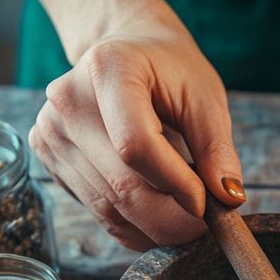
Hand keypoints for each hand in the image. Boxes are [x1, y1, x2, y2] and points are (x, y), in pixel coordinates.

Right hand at [30, 28, 243, 250]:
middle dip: (171, 219)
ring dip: (156, 228)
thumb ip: (217, 147)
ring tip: (187, 221)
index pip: (136, 146)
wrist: (125, 50)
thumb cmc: (169, 70)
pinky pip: (98, 213)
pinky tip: (160, 220)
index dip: (176, 184)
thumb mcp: (204, 97)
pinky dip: (135, 228)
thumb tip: (228, 198)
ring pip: (110, 209)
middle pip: (121, 186)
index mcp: (107, 68)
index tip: (208, 204)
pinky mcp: (51, 161)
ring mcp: (52, 133)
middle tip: (206, 229)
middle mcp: (68, 101)